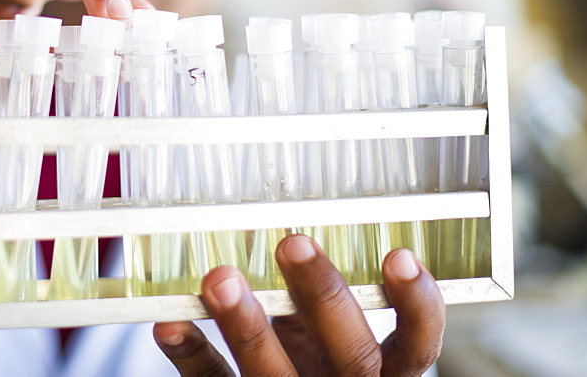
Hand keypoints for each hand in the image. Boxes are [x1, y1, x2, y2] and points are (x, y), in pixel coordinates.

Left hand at [153, 234, 444, 375]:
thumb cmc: (319, 363)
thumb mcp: (334, 338)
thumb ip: (323, 301)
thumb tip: (290, 224)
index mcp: (383, 370)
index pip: (417, 344)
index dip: (415, 305)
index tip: (399, 255)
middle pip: (349, 354)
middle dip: (322, 297)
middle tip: (292, 242)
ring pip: (275, 375)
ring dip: (247, 326)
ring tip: (219, 278)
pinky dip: (191, 353)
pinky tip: (169, 324)